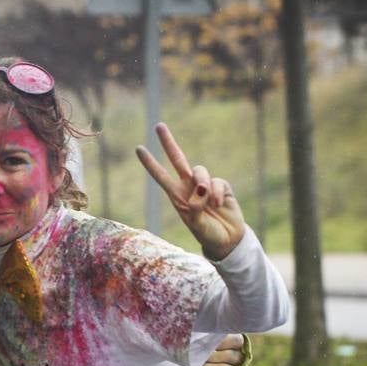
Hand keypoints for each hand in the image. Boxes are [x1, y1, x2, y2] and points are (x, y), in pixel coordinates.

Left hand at [136, 123, 244, 260]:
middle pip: (178, 159)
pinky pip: (218, 182)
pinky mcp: (222, 186)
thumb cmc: (207, 233)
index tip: (139, 148)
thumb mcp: (196, 224)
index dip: (150, 163)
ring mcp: (206, 185)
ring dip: (202, 183)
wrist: (227, 240)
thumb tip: (201, 190)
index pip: (160, 176)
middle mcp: (189, 187)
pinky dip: (217, 193)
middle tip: (158, 126)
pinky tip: (219, 205)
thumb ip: (195, 208)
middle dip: (168, 142)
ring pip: (199, 170)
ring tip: (208, 202)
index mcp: (176, 196)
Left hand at [201, 333, 244, 365]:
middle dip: (216, 356)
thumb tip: (204, 335)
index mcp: (233, 343)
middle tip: (205, 357)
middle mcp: (237, 357)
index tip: (212, 344)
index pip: (237, 341)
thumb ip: (207, 336)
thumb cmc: (197, 347)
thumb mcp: (202, 339)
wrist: (190, 365)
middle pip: (233, 356)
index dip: (225, 342)